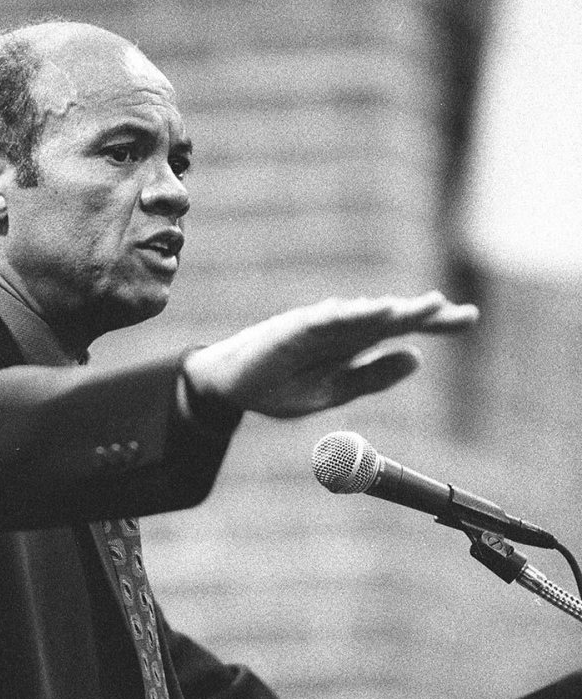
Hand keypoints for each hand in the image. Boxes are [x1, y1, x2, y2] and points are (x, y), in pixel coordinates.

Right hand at [183, 291, 478, 418]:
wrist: (230, 385)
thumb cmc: (279, 385)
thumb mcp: (333, 391)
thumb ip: (372, 376)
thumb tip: (417, 358)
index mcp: (351, 344)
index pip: (398, 329)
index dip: (433, 323)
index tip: (469, 318)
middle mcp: (338, 329)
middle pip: (386, 317)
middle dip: (422, 314)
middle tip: (456, 310)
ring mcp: (315, 326)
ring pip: (361, 314)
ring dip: (394, 310)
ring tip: (428, 307)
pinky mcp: (291, 329)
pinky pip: (324, 320)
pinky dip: (350, 314)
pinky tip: (374, 312)